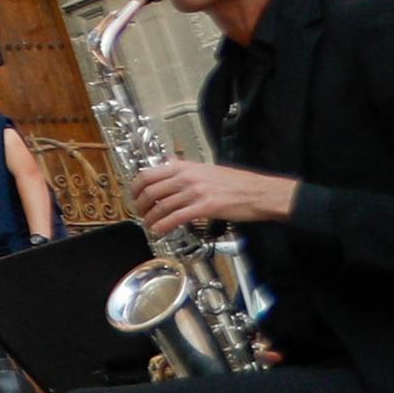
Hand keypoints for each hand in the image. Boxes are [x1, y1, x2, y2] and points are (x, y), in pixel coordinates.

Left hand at [132, 161, 298, 232]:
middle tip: (140, 213)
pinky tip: (159, 230)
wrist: (259, 192)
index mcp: (184, 167)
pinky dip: (165, 225)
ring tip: (148, 224)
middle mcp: (186, 177)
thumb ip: (184, 167)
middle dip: (140, 205)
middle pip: (151, 190)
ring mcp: (196, 192)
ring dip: (151, 217)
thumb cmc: (235, 182)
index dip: (136, 188)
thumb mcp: (205, 168)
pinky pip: (178, 217)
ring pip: (162, 205)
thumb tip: (168, 162)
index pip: (148, 174)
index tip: (134, 197)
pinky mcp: (206, 207)